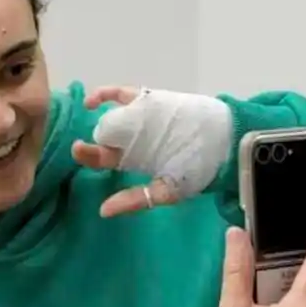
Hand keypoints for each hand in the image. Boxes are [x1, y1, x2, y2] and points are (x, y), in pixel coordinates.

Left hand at [70, 85, 233, 217]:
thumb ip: (137, 199)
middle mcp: (132, 138)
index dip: (89, 157)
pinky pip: (122, 95)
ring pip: (110, 116)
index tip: (80, 153)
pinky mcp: (148, 100)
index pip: (104, 159)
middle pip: (102, 138)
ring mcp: (138, 117)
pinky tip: (91, 102)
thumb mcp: (168, 190)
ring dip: (96, 119)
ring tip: (88, 122)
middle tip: (80, 146)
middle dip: (89, 143)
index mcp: (134, 159)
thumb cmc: (198, 168)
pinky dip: (104, 95)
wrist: (225, 141)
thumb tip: (104, 212)